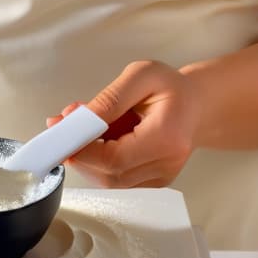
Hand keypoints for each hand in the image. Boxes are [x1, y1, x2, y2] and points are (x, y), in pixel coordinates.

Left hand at [48, 61, 203, 187]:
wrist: (198, 105)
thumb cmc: (172, 88)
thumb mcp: (140, 76)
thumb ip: (108, 100)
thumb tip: (74, 121)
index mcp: (168, 137)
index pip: (115, 158)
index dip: (82, 152)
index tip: (60, 136)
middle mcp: (167, 164)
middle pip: (109, 175)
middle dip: (79, 154)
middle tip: (63, 129)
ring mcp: (161, 177)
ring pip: (110, 181)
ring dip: (87, 158)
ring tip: (82, 129)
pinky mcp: (153, 182)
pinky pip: (117, 179)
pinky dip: (99, 162)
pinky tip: (99, 140)